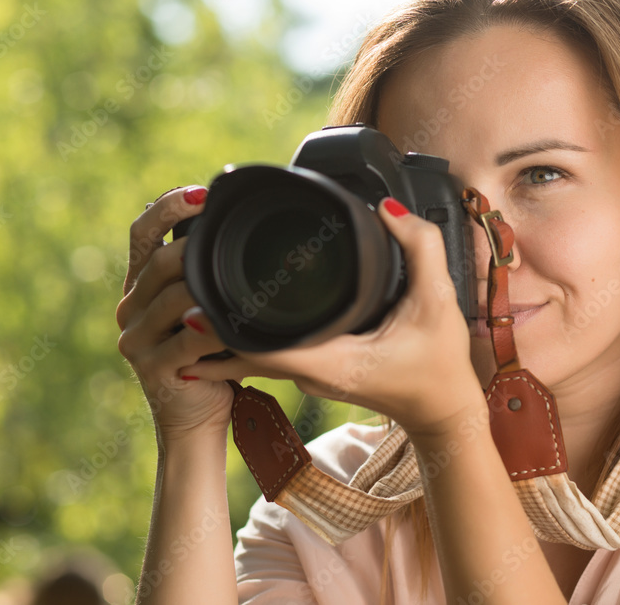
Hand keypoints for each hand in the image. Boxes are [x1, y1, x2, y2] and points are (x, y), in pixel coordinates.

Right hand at [115, 186, 292, 442]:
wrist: (196, 415)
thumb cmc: (210, 356)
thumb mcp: (205, 307)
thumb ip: (207, 275)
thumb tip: (240, 231)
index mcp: (140, 286)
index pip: (142, 233)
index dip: (168, 206)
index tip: (203, 192)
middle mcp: (129, 308)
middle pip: (158, 263)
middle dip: (194, 250)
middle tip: (228, 244)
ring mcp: (135, 339)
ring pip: (171, 299)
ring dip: (206, 290)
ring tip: (237, 285)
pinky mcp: (152, 367)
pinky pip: (184, 341)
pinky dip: (210, 331)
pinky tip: (228, 324)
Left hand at [179, 197, 485, 437]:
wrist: (443, 411)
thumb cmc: (441, 364)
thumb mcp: (439, 300)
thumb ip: (420, 247)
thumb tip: (387, 207)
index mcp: (334, 363)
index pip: (262, 349)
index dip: (224, 330)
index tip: (194, 305)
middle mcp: (313, 375)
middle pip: (243, 353)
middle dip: (209, 329)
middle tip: (176, 294)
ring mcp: (311, 378)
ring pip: (251, 358)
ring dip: (220, 338)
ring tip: (185, 307)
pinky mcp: (315, 373)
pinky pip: (267, 358)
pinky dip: (242, 343)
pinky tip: (222, 326)